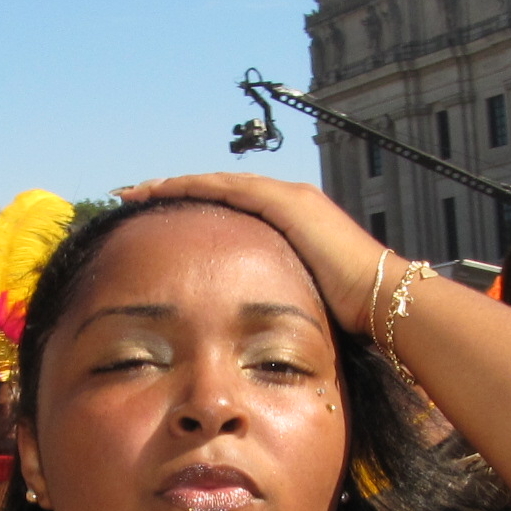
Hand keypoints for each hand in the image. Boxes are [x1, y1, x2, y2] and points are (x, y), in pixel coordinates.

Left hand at [114, 171, 387, 333]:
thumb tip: (247, 326)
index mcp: (288, 222)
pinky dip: (192, 188)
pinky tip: (161, 191)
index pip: (229, 209)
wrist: (378, 298)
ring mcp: (285, 197)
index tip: (157, 217)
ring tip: (134, 192)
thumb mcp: (298, 297)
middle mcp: (285, 201)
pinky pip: (226, 189)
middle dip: (174, 192)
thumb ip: (274, 296)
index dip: (191, 210)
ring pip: (215, 183)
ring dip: (173, 186)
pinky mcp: (284, 202)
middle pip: (217, 190)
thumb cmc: (345, 312)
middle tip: (132, 196)